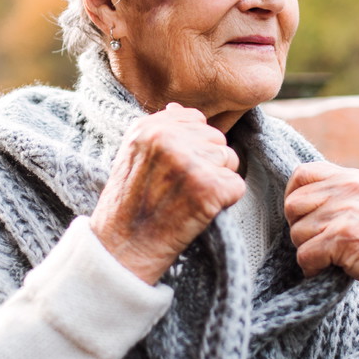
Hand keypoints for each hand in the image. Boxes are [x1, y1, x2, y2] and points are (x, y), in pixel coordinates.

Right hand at [91, 103, 245, 283]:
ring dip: (216, 182)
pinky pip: (237, 185)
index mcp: (148, 127)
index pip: (196, 119)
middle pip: (217, 139)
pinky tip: (197, 212)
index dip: (193, 147)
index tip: (173, 171)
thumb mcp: (132, 157)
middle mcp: (167, 138)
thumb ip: (158, 131)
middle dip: (207, 164)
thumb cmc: (129, 207)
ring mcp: (188, 162)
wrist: (122, 250)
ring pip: (230, 160)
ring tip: (186, 200)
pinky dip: (224, 203)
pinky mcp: (207, 188)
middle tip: (179, 190)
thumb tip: (180, 108)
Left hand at [284, 162, 358, 344]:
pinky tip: (332, 271)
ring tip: (333, 259)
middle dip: (299, 230)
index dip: (294, 198)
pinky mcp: (345, 237)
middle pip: (293, 204)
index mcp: (357, 178)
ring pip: (297, 232)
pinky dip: (312, 269)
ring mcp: (349, 211)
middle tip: (320, 246)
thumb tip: (294, 199)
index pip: (303, 173)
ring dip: (308, 252)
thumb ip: (339, 197)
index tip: (304, 219)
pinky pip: (305, 254)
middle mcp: (353, 188)